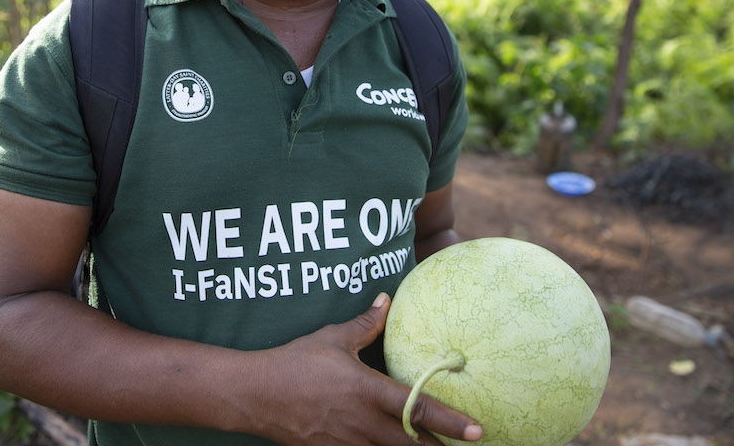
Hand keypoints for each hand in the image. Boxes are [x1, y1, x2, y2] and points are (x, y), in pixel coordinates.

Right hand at [246, 293, 481, 444]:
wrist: (256, 394)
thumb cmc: (296, 362)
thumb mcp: (333, 339)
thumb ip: (365, 324)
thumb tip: (387, 301)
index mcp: (367, 391)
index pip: (418, 409)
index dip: (452, 422)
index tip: (478, 431)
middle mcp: (363, 423)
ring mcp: (348, 443)